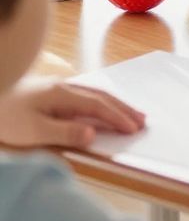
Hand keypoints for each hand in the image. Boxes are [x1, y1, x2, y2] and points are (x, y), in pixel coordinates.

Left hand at [0, 78, 146, 151]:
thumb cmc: (6, 116)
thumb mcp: (33, 130)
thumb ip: (64, 132)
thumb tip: (93, 134)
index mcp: (62, 95)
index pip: (97, 106)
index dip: (117, 117)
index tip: (134, 129)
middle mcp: (63, 87)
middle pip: (100, 96)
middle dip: (123, 108)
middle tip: (143, 120)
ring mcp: (57, 87)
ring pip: (93, 93)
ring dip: (114, 103)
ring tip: (130, 113)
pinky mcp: (50, 91)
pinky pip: (84, 94)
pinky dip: (99, 101)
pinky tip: (100, 106)